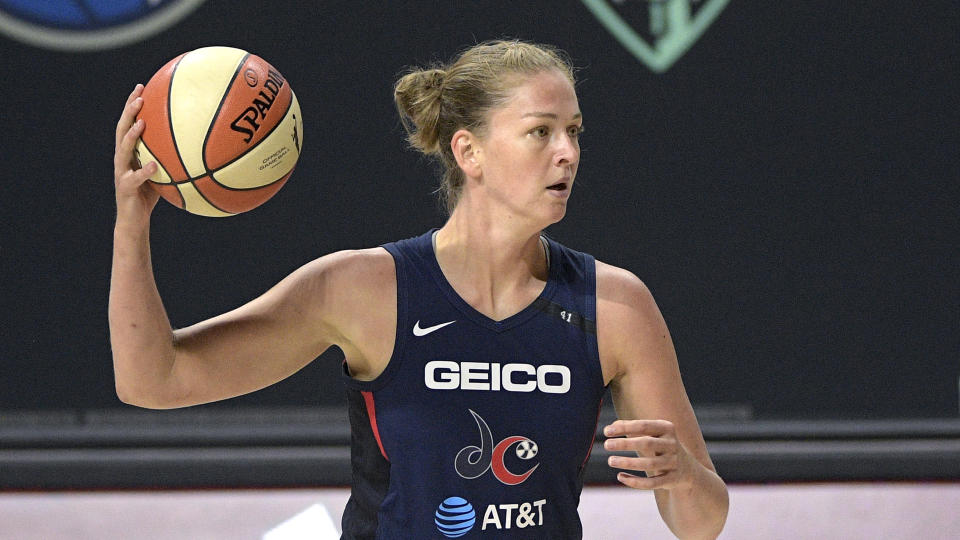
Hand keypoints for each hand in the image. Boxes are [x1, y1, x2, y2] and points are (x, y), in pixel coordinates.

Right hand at [114, 84, 159, 226]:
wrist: (134, 220)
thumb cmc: (150, 194)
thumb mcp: (164, 172)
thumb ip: (172, 157)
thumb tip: (198, 144)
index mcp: (130, 152)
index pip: (129, 123)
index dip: (133, 105)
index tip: (142, 86)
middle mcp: (122, 158)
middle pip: (122, 129)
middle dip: (129, 110)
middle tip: (139, 95)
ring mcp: (121, 171)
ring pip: (122, 149)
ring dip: (131, 135)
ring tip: (141, 122)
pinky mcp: (125, 187)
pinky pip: (136, 178)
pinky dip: (145, 171)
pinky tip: (154, 165)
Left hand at [603, 419, 697, 489]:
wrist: (687, 468)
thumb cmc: (660, 445)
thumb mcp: (651, 433)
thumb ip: (632, 429)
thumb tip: (611, 427)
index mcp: (667, 428)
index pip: (643, 426)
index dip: (624, 428)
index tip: (606, 431)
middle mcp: (673, 445)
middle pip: (647, 444)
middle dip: (625, 444)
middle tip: (606, 445)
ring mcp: (674, 463)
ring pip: (649, 464)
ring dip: (628, 462)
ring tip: (611, 460)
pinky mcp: (672, 480)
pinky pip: (652, 483)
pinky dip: (635, 482)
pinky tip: (620, 477)